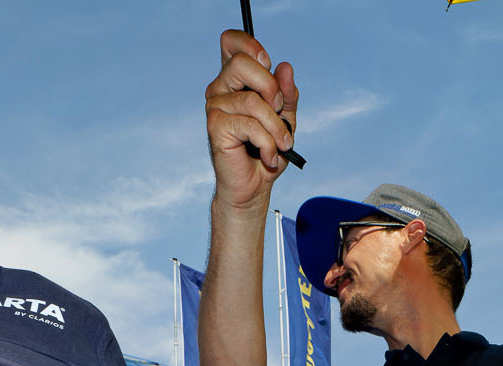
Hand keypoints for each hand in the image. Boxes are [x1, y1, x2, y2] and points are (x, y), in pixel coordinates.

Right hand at [207, 29, 298, 211]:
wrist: (253, 186)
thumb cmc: (266, 150)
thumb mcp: (284, 118)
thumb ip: (286, 94)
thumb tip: (285, 67)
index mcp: (234, 79)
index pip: (231, 42)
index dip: (250, 45)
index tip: (268, 62)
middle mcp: (220, 88)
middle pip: (242, 62)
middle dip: (270, 87)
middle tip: (279, 110)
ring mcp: (215, 106)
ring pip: (252, 101)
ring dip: (275, 126)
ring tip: (282, 144)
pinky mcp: (215, 126)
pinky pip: (250, 125)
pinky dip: (268, 143)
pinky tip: (269, 155)